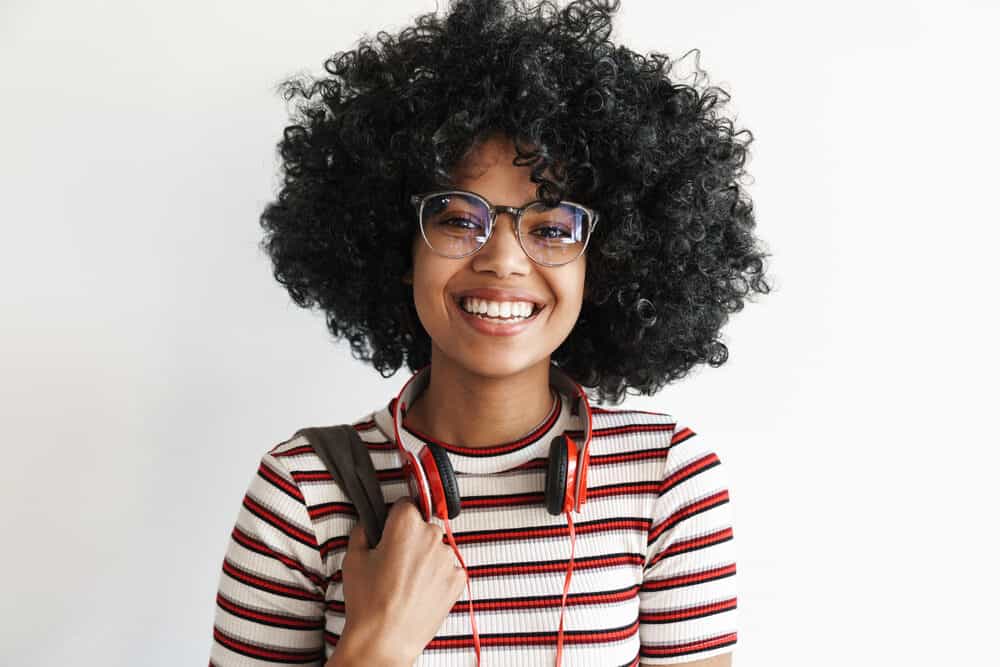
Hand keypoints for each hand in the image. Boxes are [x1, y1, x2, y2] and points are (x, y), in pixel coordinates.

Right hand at [339, 496, 466, 663]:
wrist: (384, 640)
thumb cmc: (367, 602)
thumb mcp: (353, 558)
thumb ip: (363, 531)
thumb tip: (369, 523)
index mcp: (405, 525)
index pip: (405, 504)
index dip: (394, 517)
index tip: (390, 529)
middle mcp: (431, 536)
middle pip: (423, 526)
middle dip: (411, 538)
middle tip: (394, 562)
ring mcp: (447, 558)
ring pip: (436, 548)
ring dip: (425, 558)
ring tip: (406, 582)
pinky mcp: (457, 579)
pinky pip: (448, 569)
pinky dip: (437, 577)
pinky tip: (419, 591)